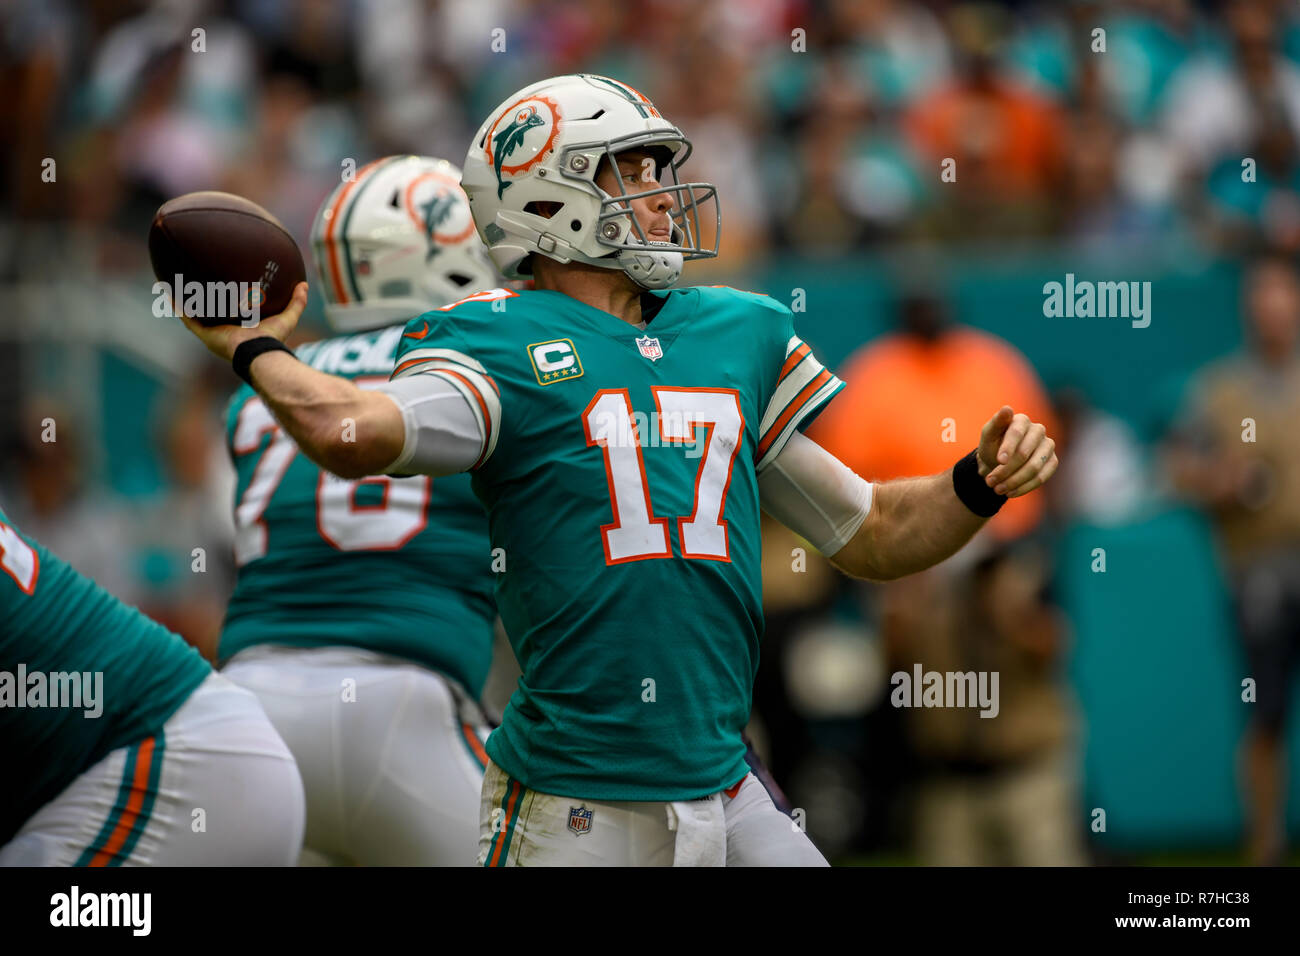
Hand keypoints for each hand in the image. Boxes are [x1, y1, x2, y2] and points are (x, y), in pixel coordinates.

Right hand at [177, 282, 308, 362]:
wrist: (259, 352)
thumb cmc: (273, 339)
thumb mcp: (287, 317)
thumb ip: (297, 302)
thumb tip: (304, 285)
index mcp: (240, 329)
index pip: (231, 313)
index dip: (226, 301)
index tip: (223, 286)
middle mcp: (224, 331)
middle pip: (210, 312)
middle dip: (203, 299)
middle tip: (197, 281)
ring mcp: (212, 333)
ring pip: (194, 314)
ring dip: (185, 300)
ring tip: (175, 283)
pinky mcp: (204, 334)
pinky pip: (187, 318)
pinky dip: (177, 305)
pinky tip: (168, 291)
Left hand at [977, 405, 1058, 497]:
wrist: (999, 461)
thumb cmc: (993, 445)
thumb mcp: (989, 434)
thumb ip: (996, 422)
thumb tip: (1007, 408)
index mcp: (1022, 420)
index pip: (1016, 433)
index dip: (1008, 448)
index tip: (999, 461)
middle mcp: (1038, 431)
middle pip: (1025, 453)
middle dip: (1006, 470)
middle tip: (990, 482)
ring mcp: (1048, 446)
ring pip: (1034, 467)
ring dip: (1014, 481)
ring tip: (998, 490)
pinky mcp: (1053, 462)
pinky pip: (1042, 477)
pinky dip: (1025, 487)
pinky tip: (1010, 493)